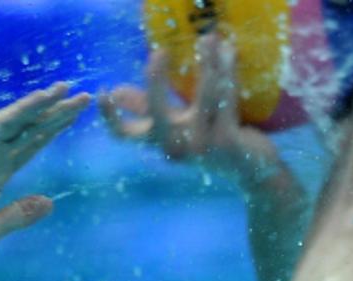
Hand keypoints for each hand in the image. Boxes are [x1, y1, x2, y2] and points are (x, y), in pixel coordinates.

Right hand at [0, 82, 90, 261]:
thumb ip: (20, 214)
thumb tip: (50, 202)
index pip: (31, 145)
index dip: (52, 130)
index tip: (74, 116)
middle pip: (32, 129)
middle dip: (58, 113)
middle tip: (85, 96)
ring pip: (21, 121)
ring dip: (46, 105)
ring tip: (70, 89)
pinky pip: (2, 123)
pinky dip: (24, 109)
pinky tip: (45, 97)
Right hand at [100, 35, 281, 186]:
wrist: (251, 169)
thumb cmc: (210, 142)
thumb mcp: (177, 126)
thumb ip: (148, 108)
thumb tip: (117, 91)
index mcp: (160, 142)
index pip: (126, 135)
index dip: (110, 117)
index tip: (101, 92)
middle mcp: (177, 147)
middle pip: (157, 114)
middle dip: (156, 81)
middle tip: (159, 52)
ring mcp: (202, 146)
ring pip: (202, 96)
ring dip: (206, 63)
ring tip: (208, 39)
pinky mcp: (227, 140)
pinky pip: (226, 98)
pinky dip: (227, 71)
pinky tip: (229, 51)